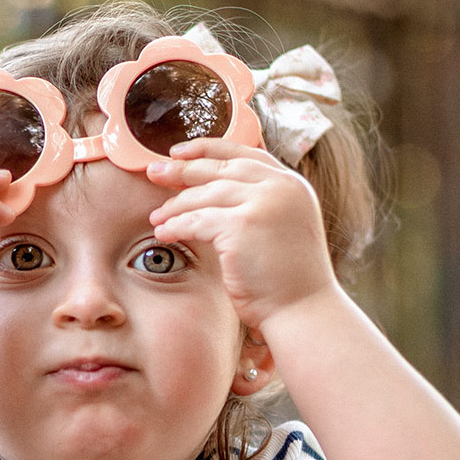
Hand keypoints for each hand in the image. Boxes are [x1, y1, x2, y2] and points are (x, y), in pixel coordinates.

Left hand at [144, 139, 340, 328]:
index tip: (180, 152)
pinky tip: (163, 233)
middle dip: (182, 169)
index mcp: (291, 184)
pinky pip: (197, 220)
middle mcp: (280, 186)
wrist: (304, 310)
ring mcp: (262, 203)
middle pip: (220, 168)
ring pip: (205, 194)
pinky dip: (176, 226)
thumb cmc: (290, 279)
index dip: (208, 148)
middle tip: (154, 172)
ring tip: (156, 216)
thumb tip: (214, 189)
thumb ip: (260, 202)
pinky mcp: (242, 226)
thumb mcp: (284, 226)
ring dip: (175, 205)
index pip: (244, 152)